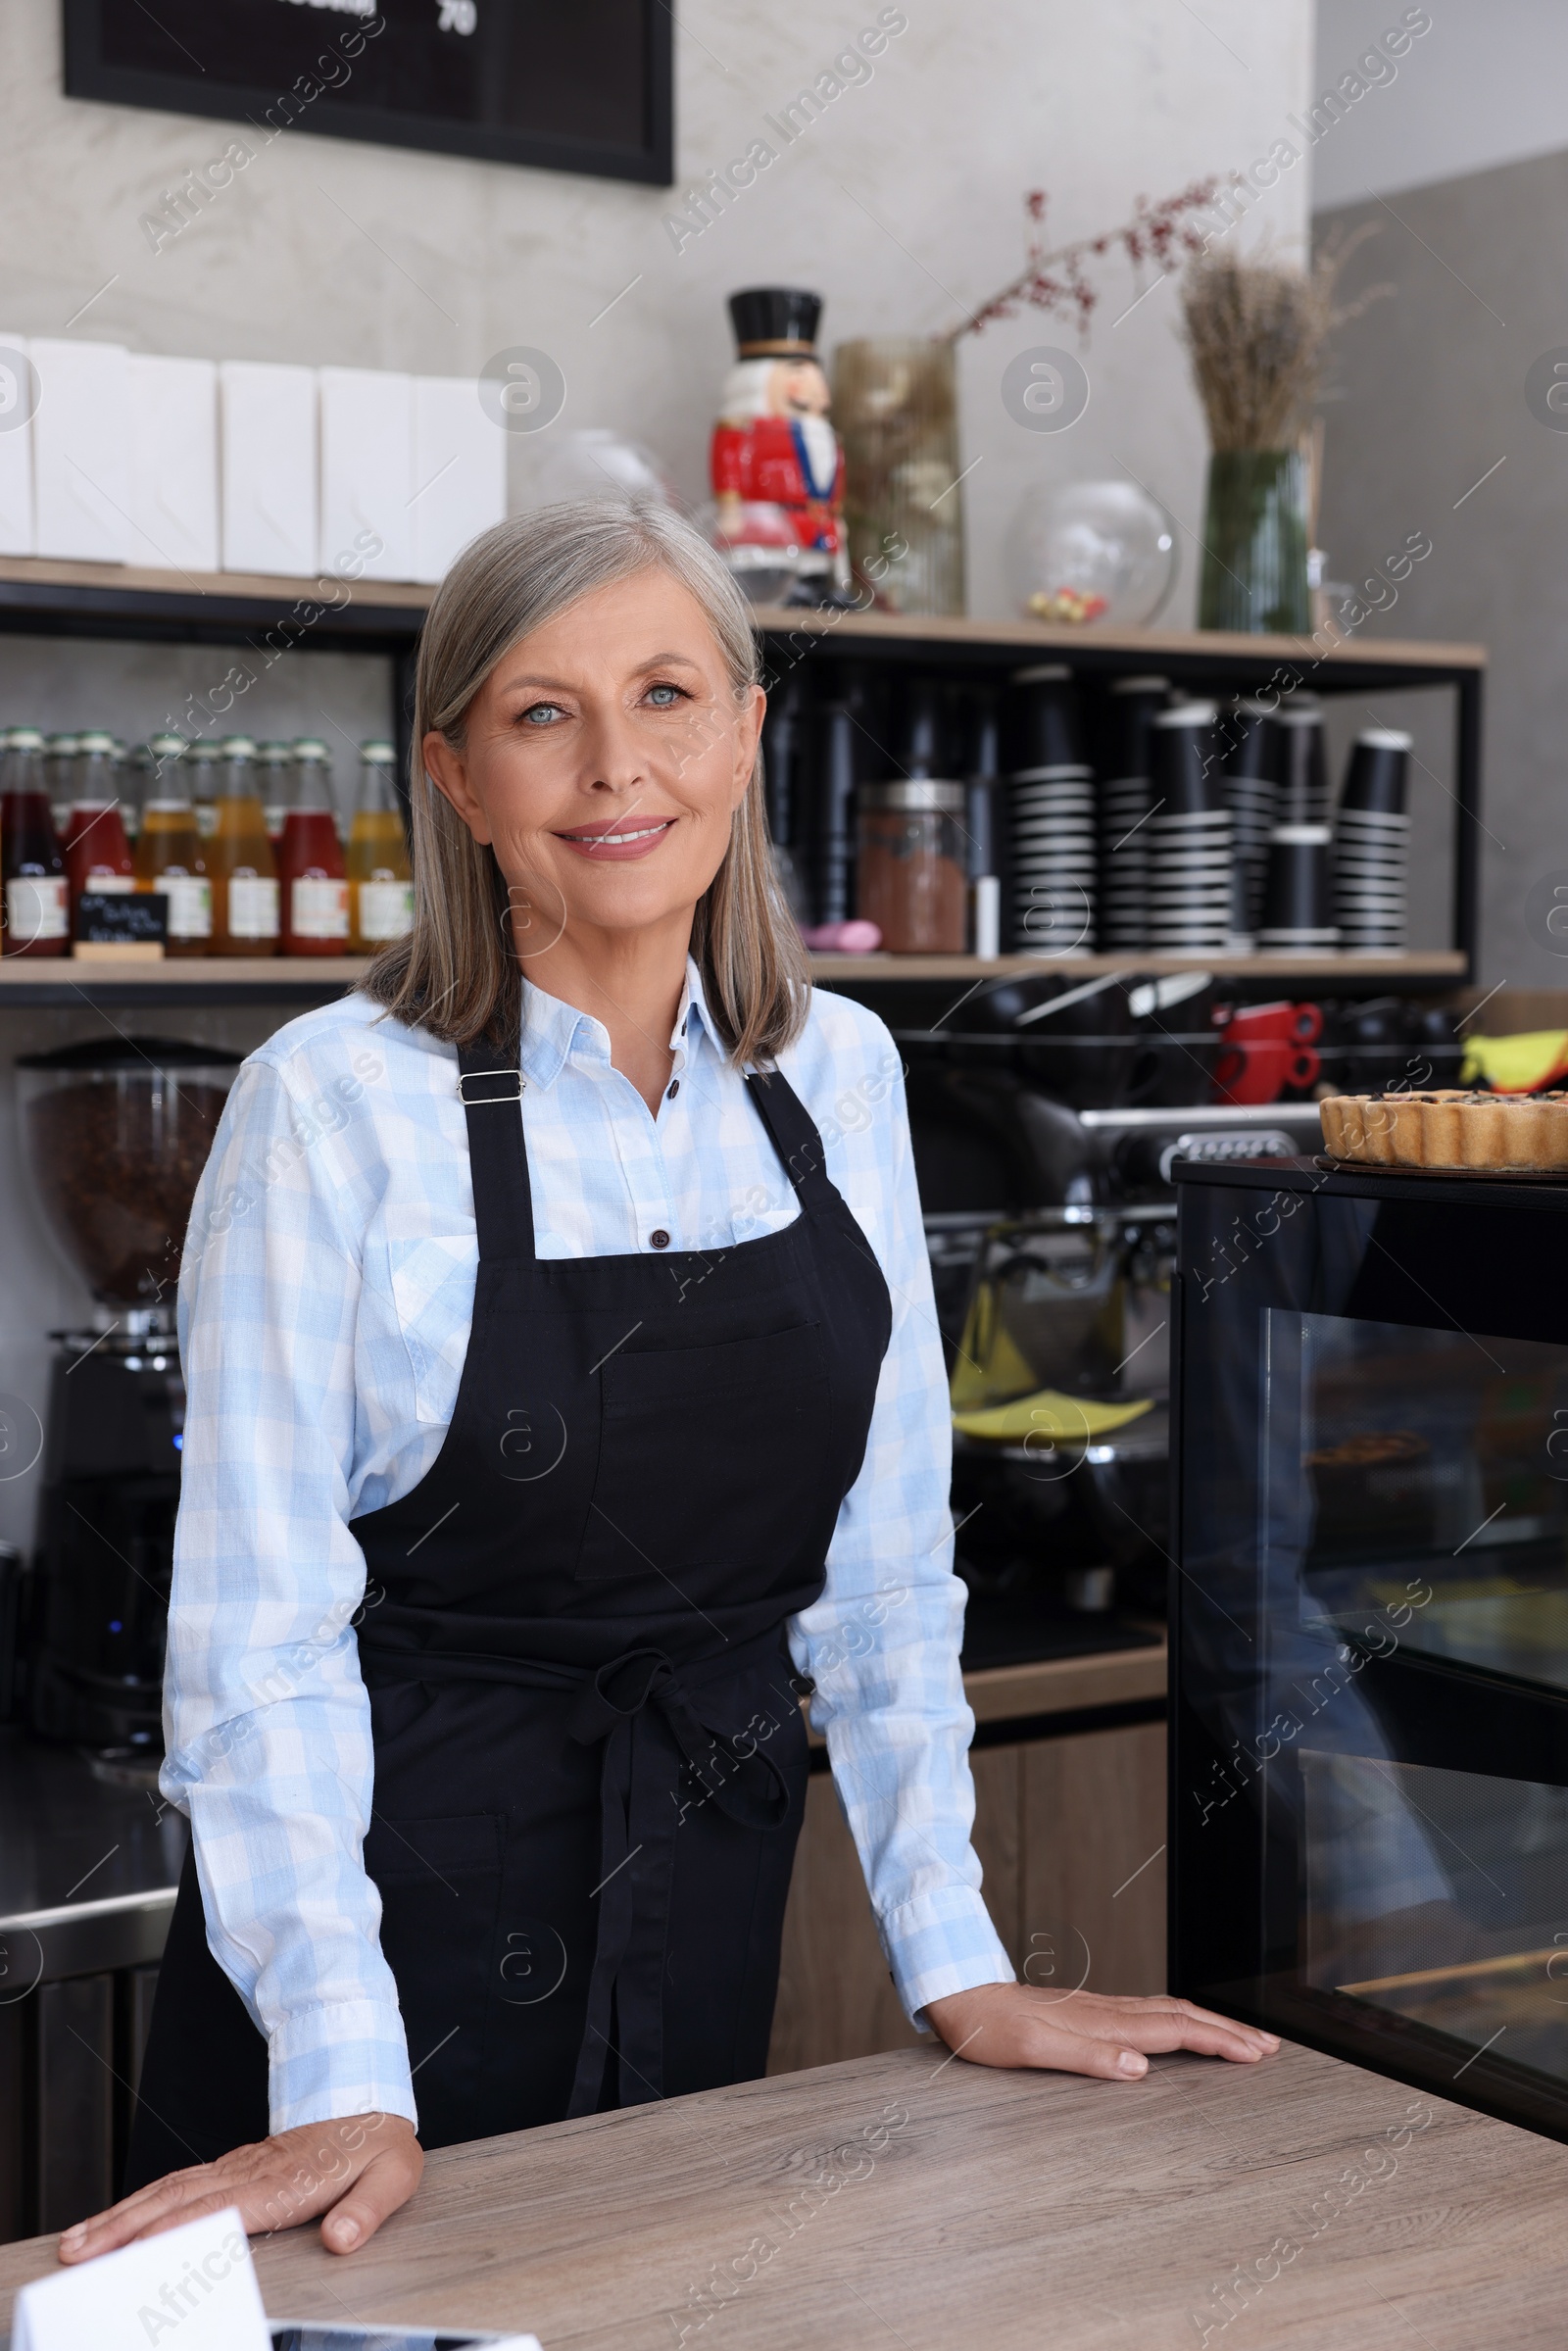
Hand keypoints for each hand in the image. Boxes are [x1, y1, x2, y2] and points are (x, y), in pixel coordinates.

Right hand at [56, 2112, 422, 2263]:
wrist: (369, 2100)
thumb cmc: (378, 2144)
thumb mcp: (392, 2175)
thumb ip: (367, 2209)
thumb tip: (341, 2239)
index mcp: (286, 2181)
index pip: (220, 2211)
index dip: (176, 2233)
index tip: (134, 2254)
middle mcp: (252, 2172)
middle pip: (178, 2202)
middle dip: (124, 2229)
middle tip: (78, 2255)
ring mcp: (238, 2168)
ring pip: (169, 2192)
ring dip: (121, 2217)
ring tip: (79, 2242)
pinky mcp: (233, 2168)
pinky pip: (178, 2185)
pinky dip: (141, 2204)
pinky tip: (117, 2220)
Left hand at [924, 1982, 1278, 2080]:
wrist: (962, 1997)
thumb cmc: (992, 2031)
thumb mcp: (1033, 2051)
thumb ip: (1087, 2057)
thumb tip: (1140, 2068)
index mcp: (1103, 2024)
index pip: (1175, 2031)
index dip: (1218, 2042)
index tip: (1256, 2054)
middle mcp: (1108, 2012)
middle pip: (1182, 2016)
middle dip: (1228, 2030)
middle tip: (1268, 2046)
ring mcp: (1100, 2009)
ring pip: (1169, 2011)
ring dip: (1209, 2023)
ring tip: (1239, 2036)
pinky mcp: (1089, 2011)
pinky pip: (1150, 2012)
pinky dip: (1180, 2019)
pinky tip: (1180, 2026)